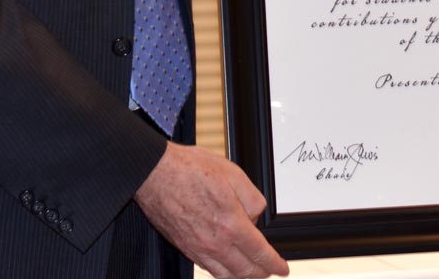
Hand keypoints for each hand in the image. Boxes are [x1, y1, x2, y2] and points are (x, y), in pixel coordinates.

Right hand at [135, 142, 288, 277]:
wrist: (155, 174)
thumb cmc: (190, 170)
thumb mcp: (235, 174)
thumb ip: (253, 200)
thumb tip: (256, 217)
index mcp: (231, 224)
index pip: (260, 254)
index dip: (274, 264)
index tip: (282, 268)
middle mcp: (215, 242)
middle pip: (244, 271)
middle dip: (261, 273)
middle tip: (270, 270)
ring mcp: (198, 248)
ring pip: (226, 275)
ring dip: (242, 277)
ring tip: (251, 272)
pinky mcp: (185, 248)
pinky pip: (208, 269)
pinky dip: (222, 272)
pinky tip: (226, 266)